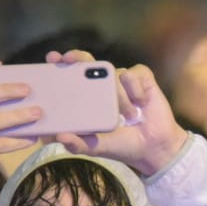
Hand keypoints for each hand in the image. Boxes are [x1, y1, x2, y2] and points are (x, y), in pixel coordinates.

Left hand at [48, 51, 189, 176]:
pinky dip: (136, 90)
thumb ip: (79, 144)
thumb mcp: (97, 147)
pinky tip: (142, 103)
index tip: (52, 59)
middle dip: (77, 57)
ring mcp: (122, 81)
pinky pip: (133, 75)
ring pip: (114, 74)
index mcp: (88, 98)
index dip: (61, 65)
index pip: (71, 76)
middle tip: (69, 60)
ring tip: (130, 115)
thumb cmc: (123, 145)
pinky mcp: (142, 79)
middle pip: (87, 61)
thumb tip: (60, 137)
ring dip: (120, 95)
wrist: (154, 148)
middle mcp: (103, 85)